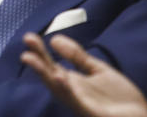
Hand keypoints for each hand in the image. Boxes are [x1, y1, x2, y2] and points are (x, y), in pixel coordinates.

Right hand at [21, 32, 146, 116]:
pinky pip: (76, 101)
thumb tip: (54, 39)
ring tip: (30, 59)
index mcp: (73, 82)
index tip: (28, 37)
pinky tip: (59, 77)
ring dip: (44, 73)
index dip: (39, 51)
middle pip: (50, 75)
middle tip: (26, 44)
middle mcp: (72, 92)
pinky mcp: (91, 112)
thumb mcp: (99, 71)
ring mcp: (81, 103)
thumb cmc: (120, 99)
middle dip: (37, 61)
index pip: (51, 64)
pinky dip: (66, 90)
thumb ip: (78, 57)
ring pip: (58, 88)